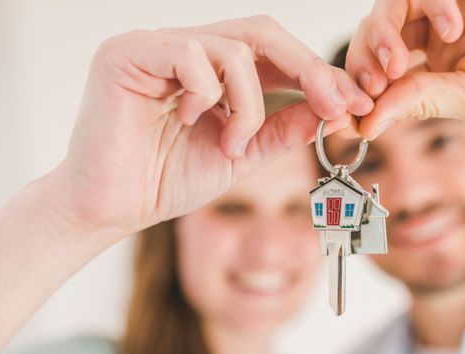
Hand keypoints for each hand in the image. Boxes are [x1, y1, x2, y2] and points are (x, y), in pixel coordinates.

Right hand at [50, 16, 372, 236]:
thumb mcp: (241, 154)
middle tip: (336, 105)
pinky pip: (190, 55)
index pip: (273, 52)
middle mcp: (183, 48)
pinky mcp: (127, 53)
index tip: (355, 104)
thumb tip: (330, 110)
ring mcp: (155, 45)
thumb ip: (281, 129)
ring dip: (249, 104)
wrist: (110, 209)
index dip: (317, 73)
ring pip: (233, 48)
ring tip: (231, 144)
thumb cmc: (165, 180)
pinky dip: (207, 94)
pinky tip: (188, 122)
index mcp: (209, 68)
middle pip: (262, 32)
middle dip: (308, 69)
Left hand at [347, 0, 464, 137]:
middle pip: (375, 34)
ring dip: (385, 32)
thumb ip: (421, 102)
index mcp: (438, 68)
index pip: (380, 73)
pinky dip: (427, 1)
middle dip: (364, 60)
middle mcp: (437, 32)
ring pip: (391, 4)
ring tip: (401, 61)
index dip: (358, 88)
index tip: (350, 112)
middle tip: (376, 82)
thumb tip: (363, 125)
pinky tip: (452, 24)